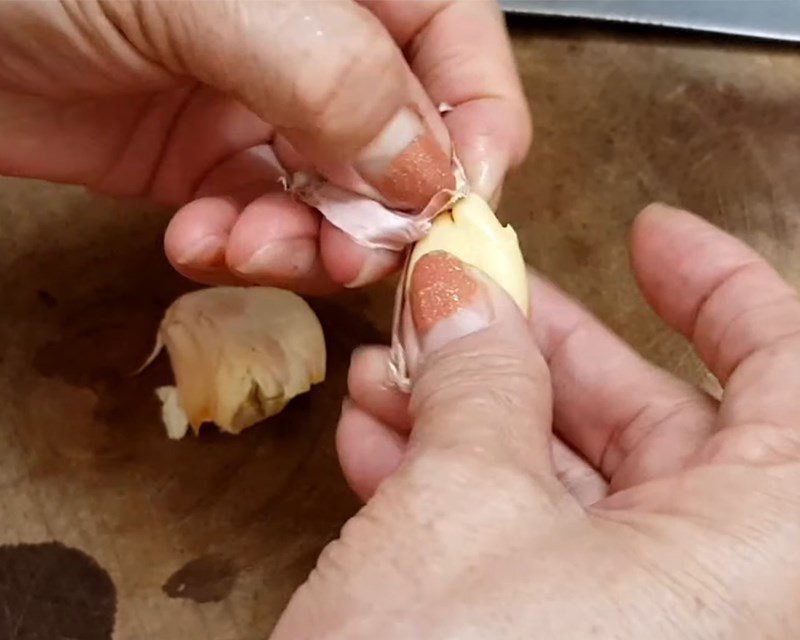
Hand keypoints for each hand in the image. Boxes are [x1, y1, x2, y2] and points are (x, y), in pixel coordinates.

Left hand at [0, 0, 528, 291]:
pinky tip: (198, 240)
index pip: (459, 48)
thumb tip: (428, 169)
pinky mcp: (212, 166)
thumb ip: (332, 75)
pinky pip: (263, 226)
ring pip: (336, 203)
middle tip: (344, 255)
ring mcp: (264, 108)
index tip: (456, 209)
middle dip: (378, 215)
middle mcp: (316, 43)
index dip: (477, 130)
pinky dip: (242, 250)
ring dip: (303, 246)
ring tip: (246, 246)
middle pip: (406, 147)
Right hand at [219, 204, 799, 639]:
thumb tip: (465, 293)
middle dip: (545, 357)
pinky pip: (536, 566)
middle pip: (661, 434)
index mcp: (775, 569)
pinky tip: (382, 452)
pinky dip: (462, 502)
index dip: (717, 287)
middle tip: (469, 301)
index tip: (648, 236)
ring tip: (391, 372)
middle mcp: (744, 629)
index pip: (791, 375)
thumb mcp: (458, 511)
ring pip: (578, 499)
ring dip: (477, 425)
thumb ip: (479, 382)